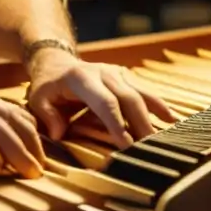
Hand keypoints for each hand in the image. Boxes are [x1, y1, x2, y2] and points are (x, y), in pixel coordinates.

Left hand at [24, 49, 175, 149]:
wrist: (56, 63)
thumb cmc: (48, 86)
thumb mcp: (38, 99)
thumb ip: (47, 116)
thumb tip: (60, 133)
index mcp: (81, 78)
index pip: (104, 102)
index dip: (116, 123)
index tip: (126, 144)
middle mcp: (103, 72)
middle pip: (128, 98)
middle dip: (140, 123)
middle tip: (149, 148)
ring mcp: (116, 72)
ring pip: (140, 93)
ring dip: (153, 116)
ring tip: (164, 137)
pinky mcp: (126, 77)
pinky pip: (144, 91)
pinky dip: (158, 105)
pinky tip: (172, 119)